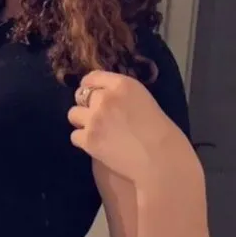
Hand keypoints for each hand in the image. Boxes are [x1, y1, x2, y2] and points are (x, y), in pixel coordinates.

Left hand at [67, 69, 182, 181]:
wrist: (161, 159)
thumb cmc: (162, 132)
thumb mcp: (144, 100)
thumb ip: (123, 95)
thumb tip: (107, 97)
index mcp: (122, 85)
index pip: (93, 77)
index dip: (89, 86)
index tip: (90, 94)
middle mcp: (105, 98)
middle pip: (80, 95)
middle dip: (86, 105)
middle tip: (96, 116)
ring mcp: (94, 118)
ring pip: (73, 114)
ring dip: (81, 121)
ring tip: (94, 131)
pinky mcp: (88, 139)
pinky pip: (74, 136)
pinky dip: (83, 141)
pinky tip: (95, 146)